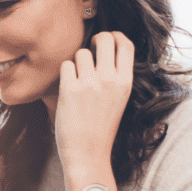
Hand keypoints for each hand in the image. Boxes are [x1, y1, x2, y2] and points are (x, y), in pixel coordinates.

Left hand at [56, 31, 133, 185]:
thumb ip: (115, 76)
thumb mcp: (119, 100)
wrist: (88, 154)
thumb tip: (106, 49)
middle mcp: (110, 79)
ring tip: (77, 80)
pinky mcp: (70, 89)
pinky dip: (64, 74)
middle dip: (96, 40)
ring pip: (81, 52)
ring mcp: (90, 83)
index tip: (108, 38)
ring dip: (77, 62)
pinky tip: (67, 89)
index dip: (116, 36)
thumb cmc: (101, 128)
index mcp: (125, 82)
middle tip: (90, 49)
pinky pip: (65, 65)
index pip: (126, 45)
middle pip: (105, 39)